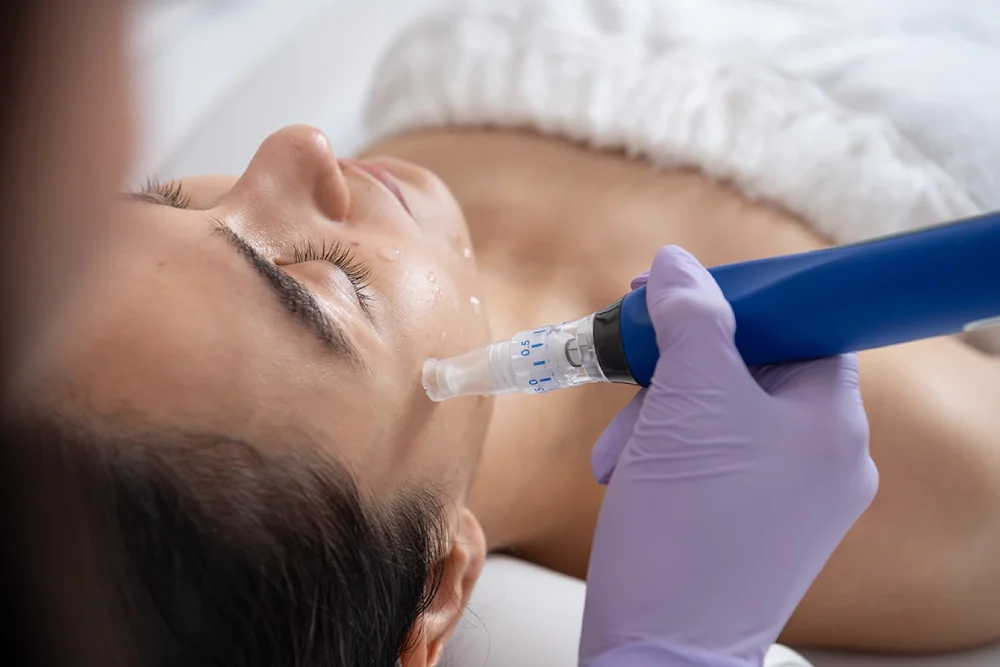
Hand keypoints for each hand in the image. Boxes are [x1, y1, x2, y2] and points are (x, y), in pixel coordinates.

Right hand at [580, 246, 877, 665]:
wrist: (660, 651)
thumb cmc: (685, 527)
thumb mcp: (687, 401)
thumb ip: (690, 319)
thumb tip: (677, 264)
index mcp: (832, 422)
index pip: (804, 326)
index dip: (742, 299)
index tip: (680, 291)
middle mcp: (824, 459)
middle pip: (752, 368)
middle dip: (678, 368)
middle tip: (632, 364)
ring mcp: (790, 497)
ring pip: (722, 414)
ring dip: (660, 414)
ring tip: (618, 450)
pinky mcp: (753, 524)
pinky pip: (713, 458)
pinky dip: (665, 451)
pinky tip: (625, 470)